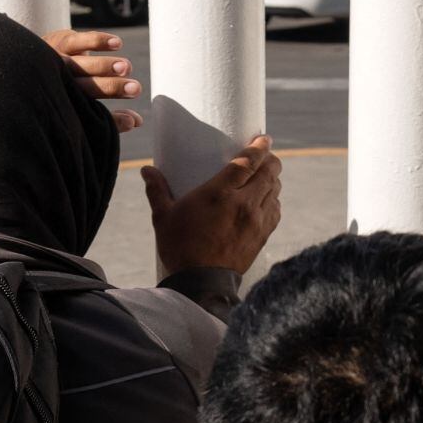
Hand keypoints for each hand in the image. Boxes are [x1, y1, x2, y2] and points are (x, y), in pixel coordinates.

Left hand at [46, 28, 143, 132]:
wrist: (29, 63)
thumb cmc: (66, 91)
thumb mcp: (84, 107)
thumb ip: (111, 118)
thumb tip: (137, 121)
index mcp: (65, 103)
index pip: (90, 111)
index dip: (113, 118)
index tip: (133, 119)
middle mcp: (58, 82)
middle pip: (86, 87)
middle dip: (112, 88)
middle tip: (136, 89)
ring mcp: (57, 60)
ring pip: (81, 64)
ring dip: (104, 66)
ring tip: (127, 68)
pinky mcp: (60, 40)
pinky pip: (79, 40)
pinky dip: (98, 41)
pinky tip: (118, 44)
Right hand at [142, 136, 282, 276]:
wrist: (200, 284)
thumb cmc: (179, 248)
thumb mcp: (163, 217)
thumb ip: (157, 190)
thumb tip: (146, 170)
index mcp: (220, 193)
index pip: (248, 161)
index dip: (260, 147)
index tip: (264, 138)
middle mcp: (244, 203)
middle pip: (269, 172)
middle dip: (271, 160)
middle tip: (266, 155)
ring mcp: (256, 221)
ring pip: (275, 190)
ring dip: (273, 180)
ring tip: (265, 176)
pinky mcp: (262, 236)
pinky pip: (275, 211)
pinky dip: (273, 201)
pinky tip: (266, 200)